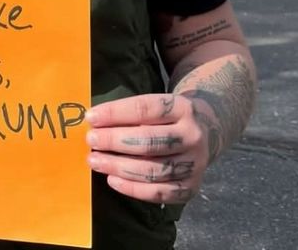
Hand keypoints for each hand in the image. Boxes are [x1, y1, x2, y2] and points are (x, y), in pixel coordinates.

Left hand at [85, 93, 209, 204]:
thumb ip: (131, 112)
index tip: (91, 118)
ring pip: (153, 169)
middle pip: (149, 141)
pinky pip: (159, 193)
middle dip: (114, 141)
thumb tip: (94, 122)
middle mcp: (192, 136)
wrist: (207, 130)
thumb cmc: (168, 116)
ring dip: (119, 166)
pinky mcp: (192, 187)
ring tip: (95, 161)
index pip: (144, 109)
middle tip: (91, 140)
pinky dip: (133, 189)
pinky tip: (112, 180)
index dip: (115, 113)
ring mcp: (195, 164)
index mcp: (181, 108)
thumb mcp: (158, 104)